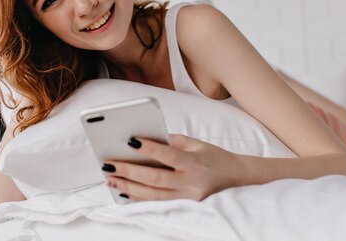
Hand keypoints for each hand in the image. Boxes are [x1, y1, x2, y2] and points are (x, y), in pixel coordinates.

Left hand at [104, 134, 237, 201]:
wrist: (236, 177)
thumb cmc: (213, 156)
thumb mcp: (196, 143)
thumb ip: (171, 141)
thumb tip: (144, 139)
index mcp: (195, 162)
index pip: (169, 155)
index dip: (150, 149)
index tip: (130, 141)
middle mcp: (192, 182)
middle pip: (156, 179)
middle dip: (129, 172)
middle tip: (109, 165)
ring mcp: (189, 197)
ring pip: (153, 195)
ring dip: (129, 187)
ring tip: (110, 179)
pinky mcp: (185, 205)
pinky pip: (158, 203)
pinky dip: (139, 198)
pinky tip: (124, 192)